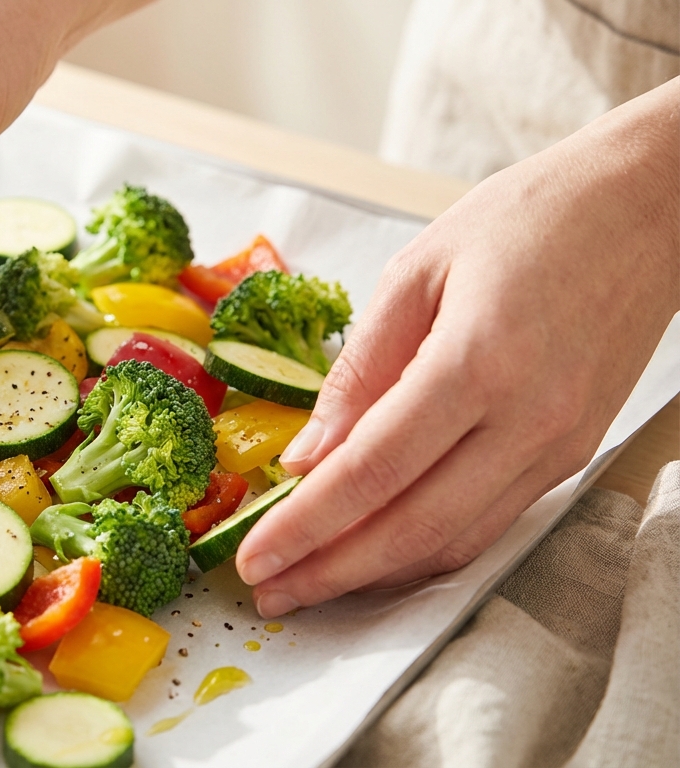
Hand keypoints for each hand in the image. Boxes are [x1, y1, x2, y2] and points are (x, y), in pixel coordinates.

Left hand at [236, 79, 679, 617]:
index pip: (372, 471)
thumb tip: (309, 455)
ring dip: (374, 576)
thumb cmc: (529, 219)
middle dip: (329, 572)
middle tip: (268, 594)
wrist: (646, 208)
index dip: (306, 526)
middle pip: (412, 527)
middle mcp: (527, 420)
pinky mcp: (573, 455)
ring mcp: (559, 446)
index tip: (253, 557)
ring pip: (455, 542)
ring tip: (308, 586)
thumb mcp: (416, 271)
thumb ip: (359, 371)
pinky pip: (490, 524)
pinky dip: (426, 551)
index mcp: (478, 361)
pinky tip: (377, 555)